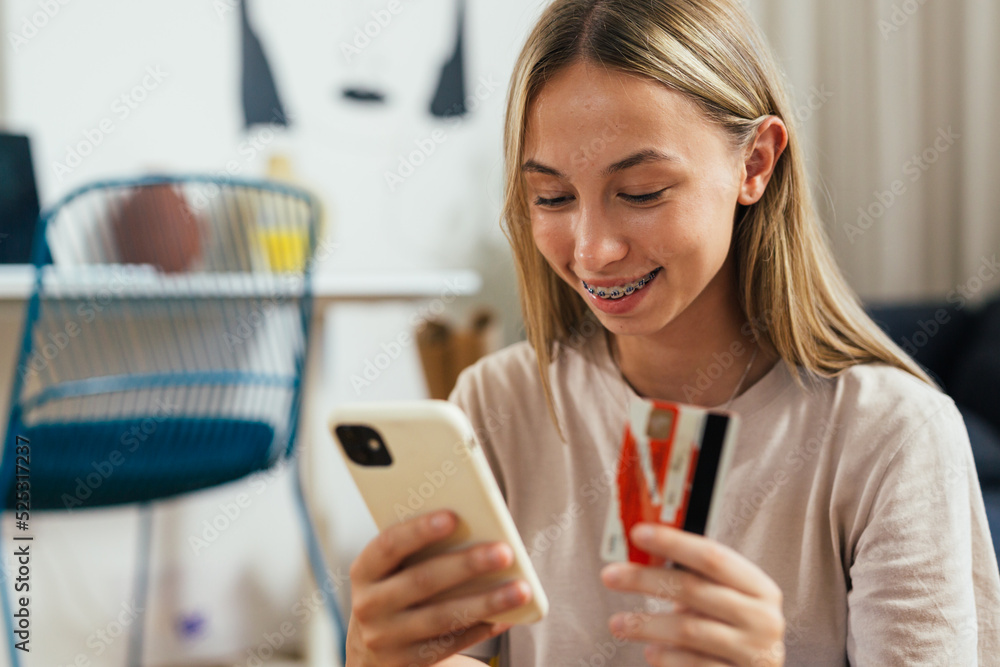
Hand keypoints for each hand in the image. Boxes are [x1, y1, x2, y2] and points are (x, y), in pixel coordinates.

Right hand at [346, 510, 530, 665]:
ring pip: (442, 617)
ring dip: (486, 602)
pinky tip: (510, 616)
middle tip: (504, 552)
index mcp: (365, 571)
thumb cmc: (395, 590)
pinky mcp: (407, 663)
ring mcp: (386, 639)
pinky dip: (482, 628)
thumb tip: (473, 525)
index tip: (453, 516)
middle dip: (466, 565)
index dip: (419, 530)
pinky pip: (451, 644)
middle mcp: (369, 606)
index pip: (389, 545)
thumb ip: (418, 549)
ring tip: (521, 589)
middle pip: (422, 581)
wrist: (372, 650)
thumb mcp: (392, 569)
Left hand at [600, 523, 784, 665]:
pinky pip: (691, 664)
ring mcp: (753, 654)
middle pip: (693, 590)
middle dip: (645, 579)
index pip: (713, 557)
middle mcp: (763, 619)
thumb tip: (642, 551)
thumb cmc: (731, 630)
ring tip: (618, 623)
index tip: (638, 533)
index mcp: (760, 588)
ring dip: (645, 625)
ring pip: (687, 630)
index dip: (674, 542)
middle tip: (610, 575)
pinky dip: (665, 657)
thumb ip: (694, 577)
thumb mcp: (723, 599)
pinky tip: (651, 652)